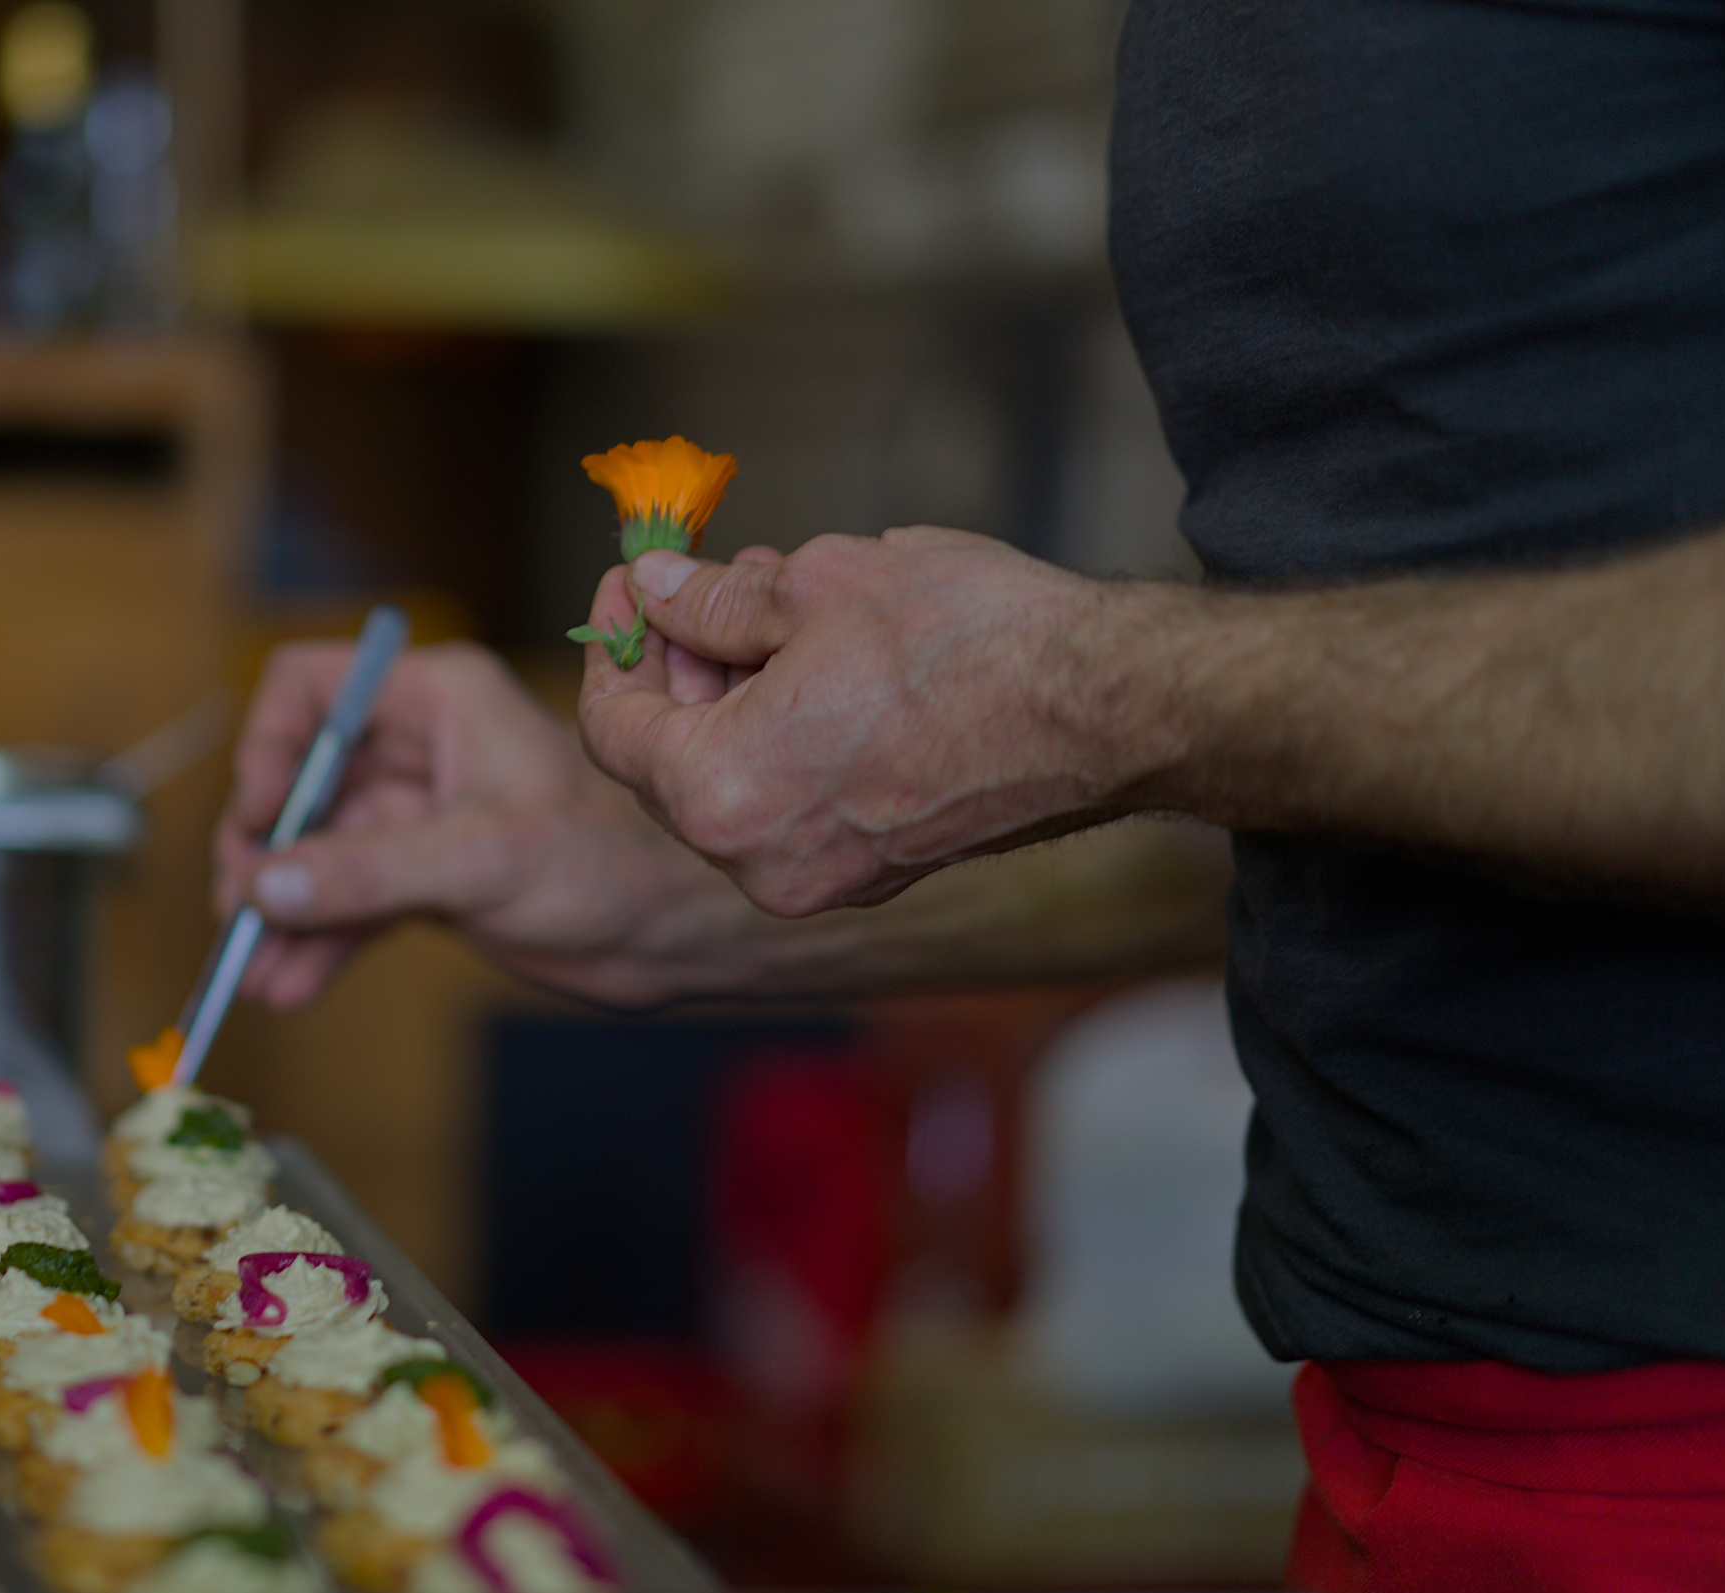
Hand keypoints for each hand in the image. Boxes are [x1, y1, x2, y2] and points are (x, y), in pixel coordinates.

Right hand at [216, 640, 732, 1008]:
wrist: (672, 934)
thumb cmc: (609, 864)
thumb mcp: (481, 860)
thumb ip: (368, 871)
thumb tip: (263, 885)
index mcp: (437, 698)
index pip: (310, 690)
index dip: (271, 751)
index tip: (261, 826)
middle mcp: (419, 744)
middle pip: (299, 781)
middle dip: (264, 854)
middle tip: (243, 918)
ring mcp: (418, 812)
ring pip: (316, 851)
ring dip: (284, 913)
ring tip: (259, 976)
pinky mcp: (424, 874)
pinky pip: (345, 899)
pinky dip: (317, 940)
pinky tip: (293, 984)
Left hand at [576, 526, 1157, 915]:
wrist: (1111, 708)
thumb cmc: (969, 642)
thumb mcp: (813, 584)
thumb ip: (711, 598)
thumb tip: (655, 588)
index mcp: (723, 797)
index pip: (616, 730)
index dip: (613, 645)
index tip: (629, 584)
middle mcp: (762, 863)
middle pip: (671, 764)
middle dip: (678, 667)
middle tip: (697, 582)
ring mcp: (824, 879)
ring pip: (735, 784)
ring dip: (734, 696)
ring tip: (768, 602)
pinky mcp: (880, 870)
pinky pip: (795, 804)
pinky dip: (784, 737)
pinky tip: (818, 662)